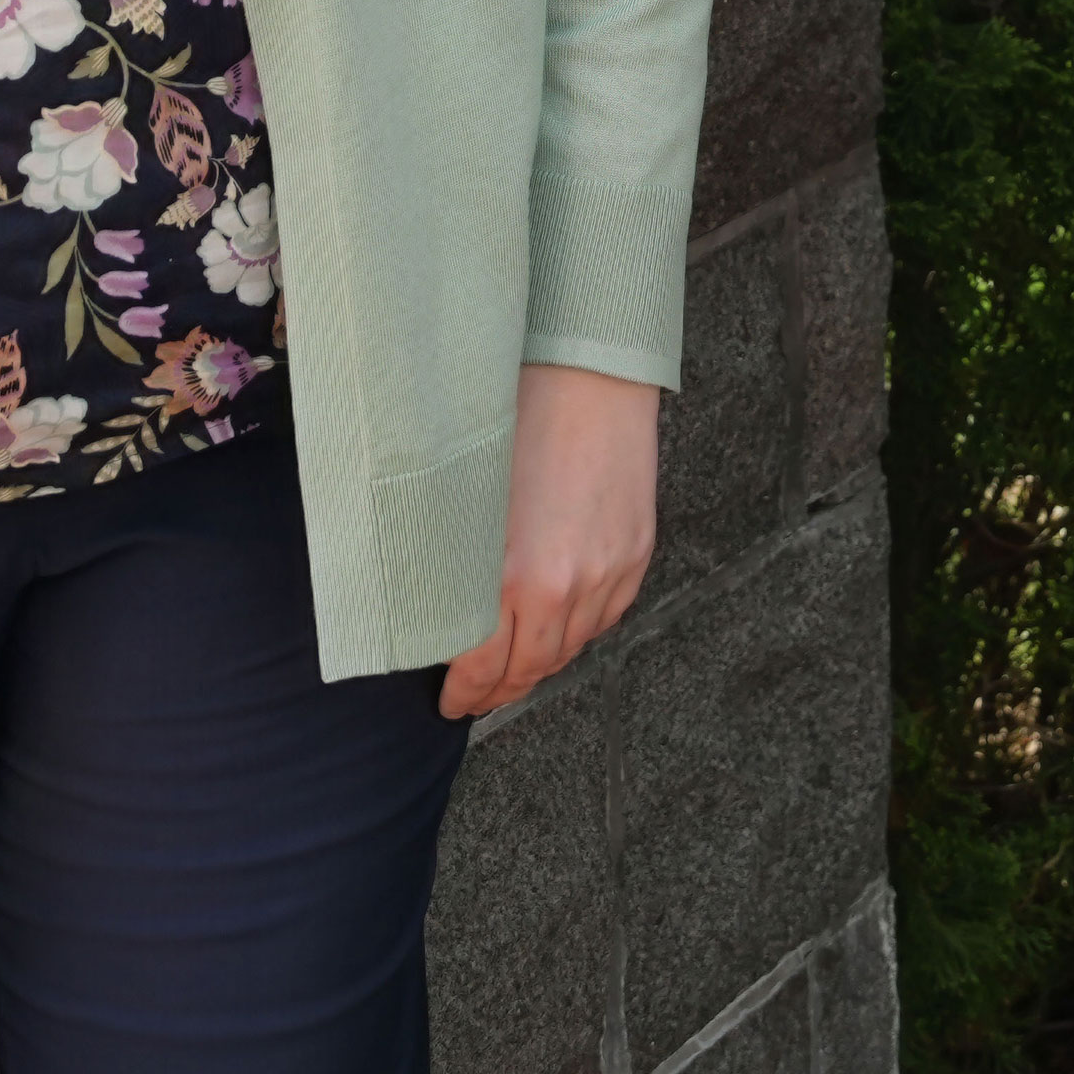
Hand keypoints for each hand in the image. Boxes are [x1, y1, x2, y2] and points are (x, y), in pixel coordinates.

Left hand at [440, 362, 659, 719]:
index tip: (452, 701)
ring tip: (517, 666)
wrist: (588, 372)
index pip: (483, 667)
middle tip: (479, 696)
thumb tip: (438, 608)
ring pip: (572, 648)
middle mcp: (564, 587)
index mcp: (511, 577)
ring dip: (541, 662)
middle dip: (502, 689)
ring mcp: (608, 573)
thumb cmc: (517, 417)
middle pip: (532, 668)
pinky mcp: (635, 554)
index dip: (465, 693)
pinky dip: (580, 629)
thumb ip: (455, 565)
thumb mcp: (463, 499)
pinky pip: (606, 615)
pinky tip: (560, 624)